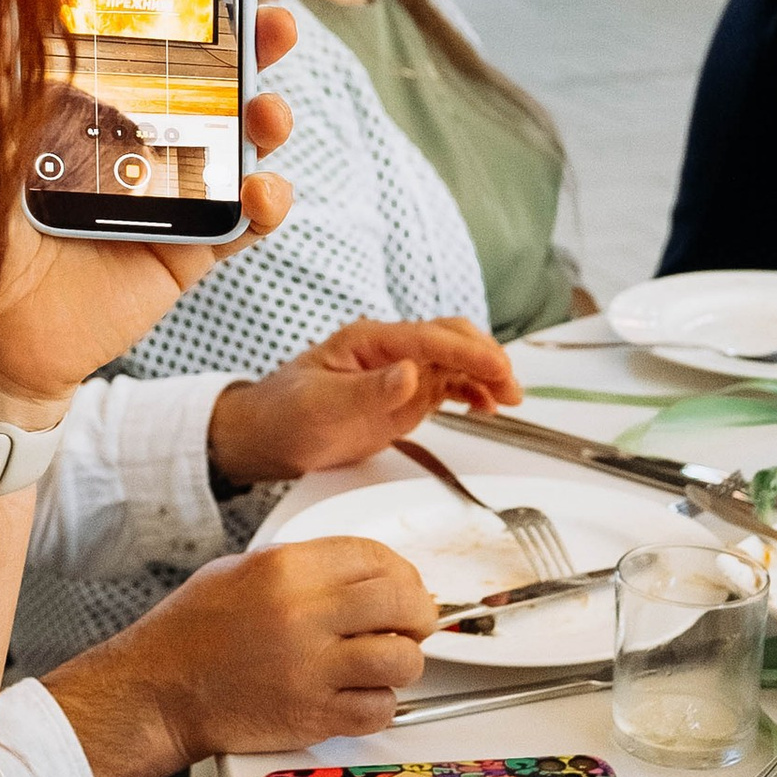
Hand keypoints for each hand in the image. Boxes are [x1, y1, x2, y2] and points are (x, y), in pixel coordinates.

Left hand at [0, 4, 297, 418]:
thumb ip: (0, 75)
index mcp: (98, 109)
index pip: (156, 49)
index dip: (195, 14)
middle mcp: (142, 146)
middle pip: (214, 88)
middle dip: (255, 52)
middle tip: (276, 25)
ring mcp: (171, 198)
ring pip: (240, 150)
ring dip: (268, 125)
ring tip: (268, 114)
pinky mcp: (186, 254)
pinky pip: (241, 228)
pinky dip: (265, 207)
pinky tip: (261, 190)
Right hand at [44, 537, 437, 776]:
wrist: (157, 692)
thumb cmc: (193, 632)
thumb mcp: (242, 570)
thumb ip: (305, 566)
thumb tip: (365, 573)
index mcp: (286, 569)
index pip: (376, 555)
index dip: (401, 571)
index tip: (402, 586)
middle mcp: (303, 614)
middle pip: (403, 601)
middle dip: (419, 613)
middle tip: (413, 624)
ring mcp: (311, 669)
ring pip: (403, 659)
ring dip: (403, 662)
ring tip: (383, 664)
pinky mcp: (313, 716)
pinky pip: (380, 710)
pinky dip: (379, 706)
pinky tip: (359, 697)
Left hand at [207, 319, 519, 488]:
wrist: (265, 437)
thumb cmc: (283, 414)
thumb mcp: (320, 405)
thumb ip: (367, 391)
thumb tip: (412, 374)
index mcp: (368, 341)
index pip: (430, 338)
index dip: (468, 351)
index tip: (497, 367)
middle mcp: (390, 351)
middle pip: (451, 340)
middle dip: (486, 358)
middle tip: (510, 387)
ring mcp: (399, 373)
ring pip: (456, 362)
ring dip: (485, 376)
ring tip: (509, 399)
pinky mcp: (404, 397)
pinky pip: (448, 386)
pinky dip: (472, 392)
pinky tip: (487, 406)